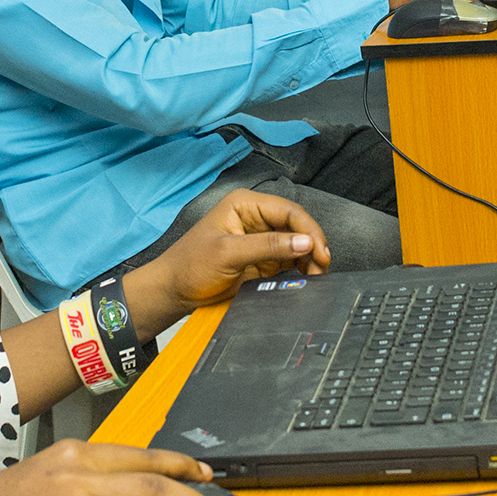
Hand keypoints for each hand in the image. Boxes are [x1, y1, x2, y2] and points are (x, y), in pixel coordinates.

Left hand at [124, 188, 329, 330]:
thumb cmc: (190, 266)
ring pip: (296, 243)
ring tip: (316, 275)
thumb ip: (267, 246)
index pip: (288, 210)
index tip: (319, 250)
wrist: (174, 291)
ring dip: (309, 258)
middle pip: (296, 226)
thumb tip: (304, 242)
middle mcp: (255, 217)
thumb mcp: (228, 253)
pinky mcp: (262, 258)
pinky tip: (306, 277)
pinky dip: (301, 268)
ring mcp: (260, 238)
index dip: (307, 229)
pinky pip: (289, 260)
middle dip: (312, 244)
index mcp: (245, 204)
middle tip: (322, 265)